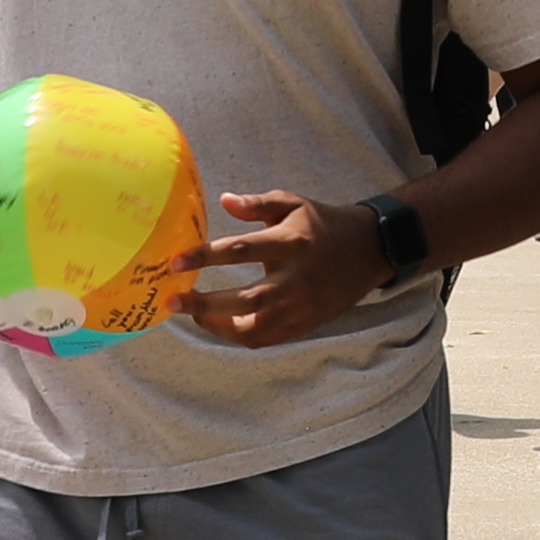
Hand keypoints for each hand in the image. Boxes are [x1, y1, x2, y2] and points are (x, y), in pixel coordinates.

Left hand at [182, 189, 378, 349]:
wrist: (367, 252)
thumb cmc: (322, 224)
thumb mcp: (293, 204)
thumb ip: (257, 203)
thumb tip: (224, 201)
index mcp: (290, 243)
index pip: (240, 251)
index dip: (205, 256)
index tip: (175, 261)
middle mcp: (295, 279)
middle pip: (244, 300)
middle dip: (203, 303)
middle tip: (172, 300)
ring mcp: (300, 306)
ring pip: (252, 328)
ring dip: (216, 324)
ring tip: (192, 313)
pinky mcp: (304, 324)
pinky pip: (265, 339)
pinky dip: (237, 335)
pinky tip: (218, 323)